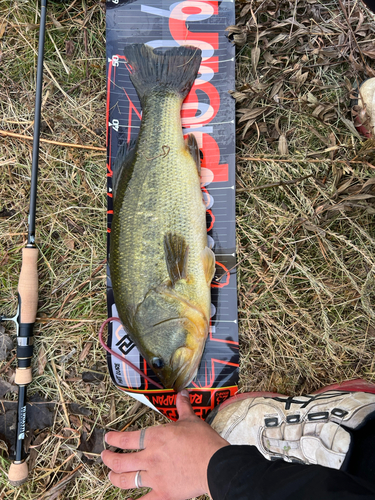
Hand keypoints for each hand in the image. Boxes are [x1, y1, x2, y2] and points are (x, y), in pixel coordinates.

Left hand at [101, 390, 229, 499]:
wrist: (215, 464)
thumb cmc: (203, 441)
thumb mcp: (191, 420)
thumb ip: (183, 407)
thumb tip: (182, 393)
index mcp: (155, 438)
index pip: (127, 439)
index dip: (114, 439)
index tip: (107, 439)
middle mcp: (150, 457)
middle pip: (120, 461)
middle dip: (109, 459)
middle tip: (104, 457)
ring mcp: (154, 477)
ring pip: (126, 480)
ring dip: (115, 478)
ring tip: (111, 476)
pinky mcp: (163, 493)